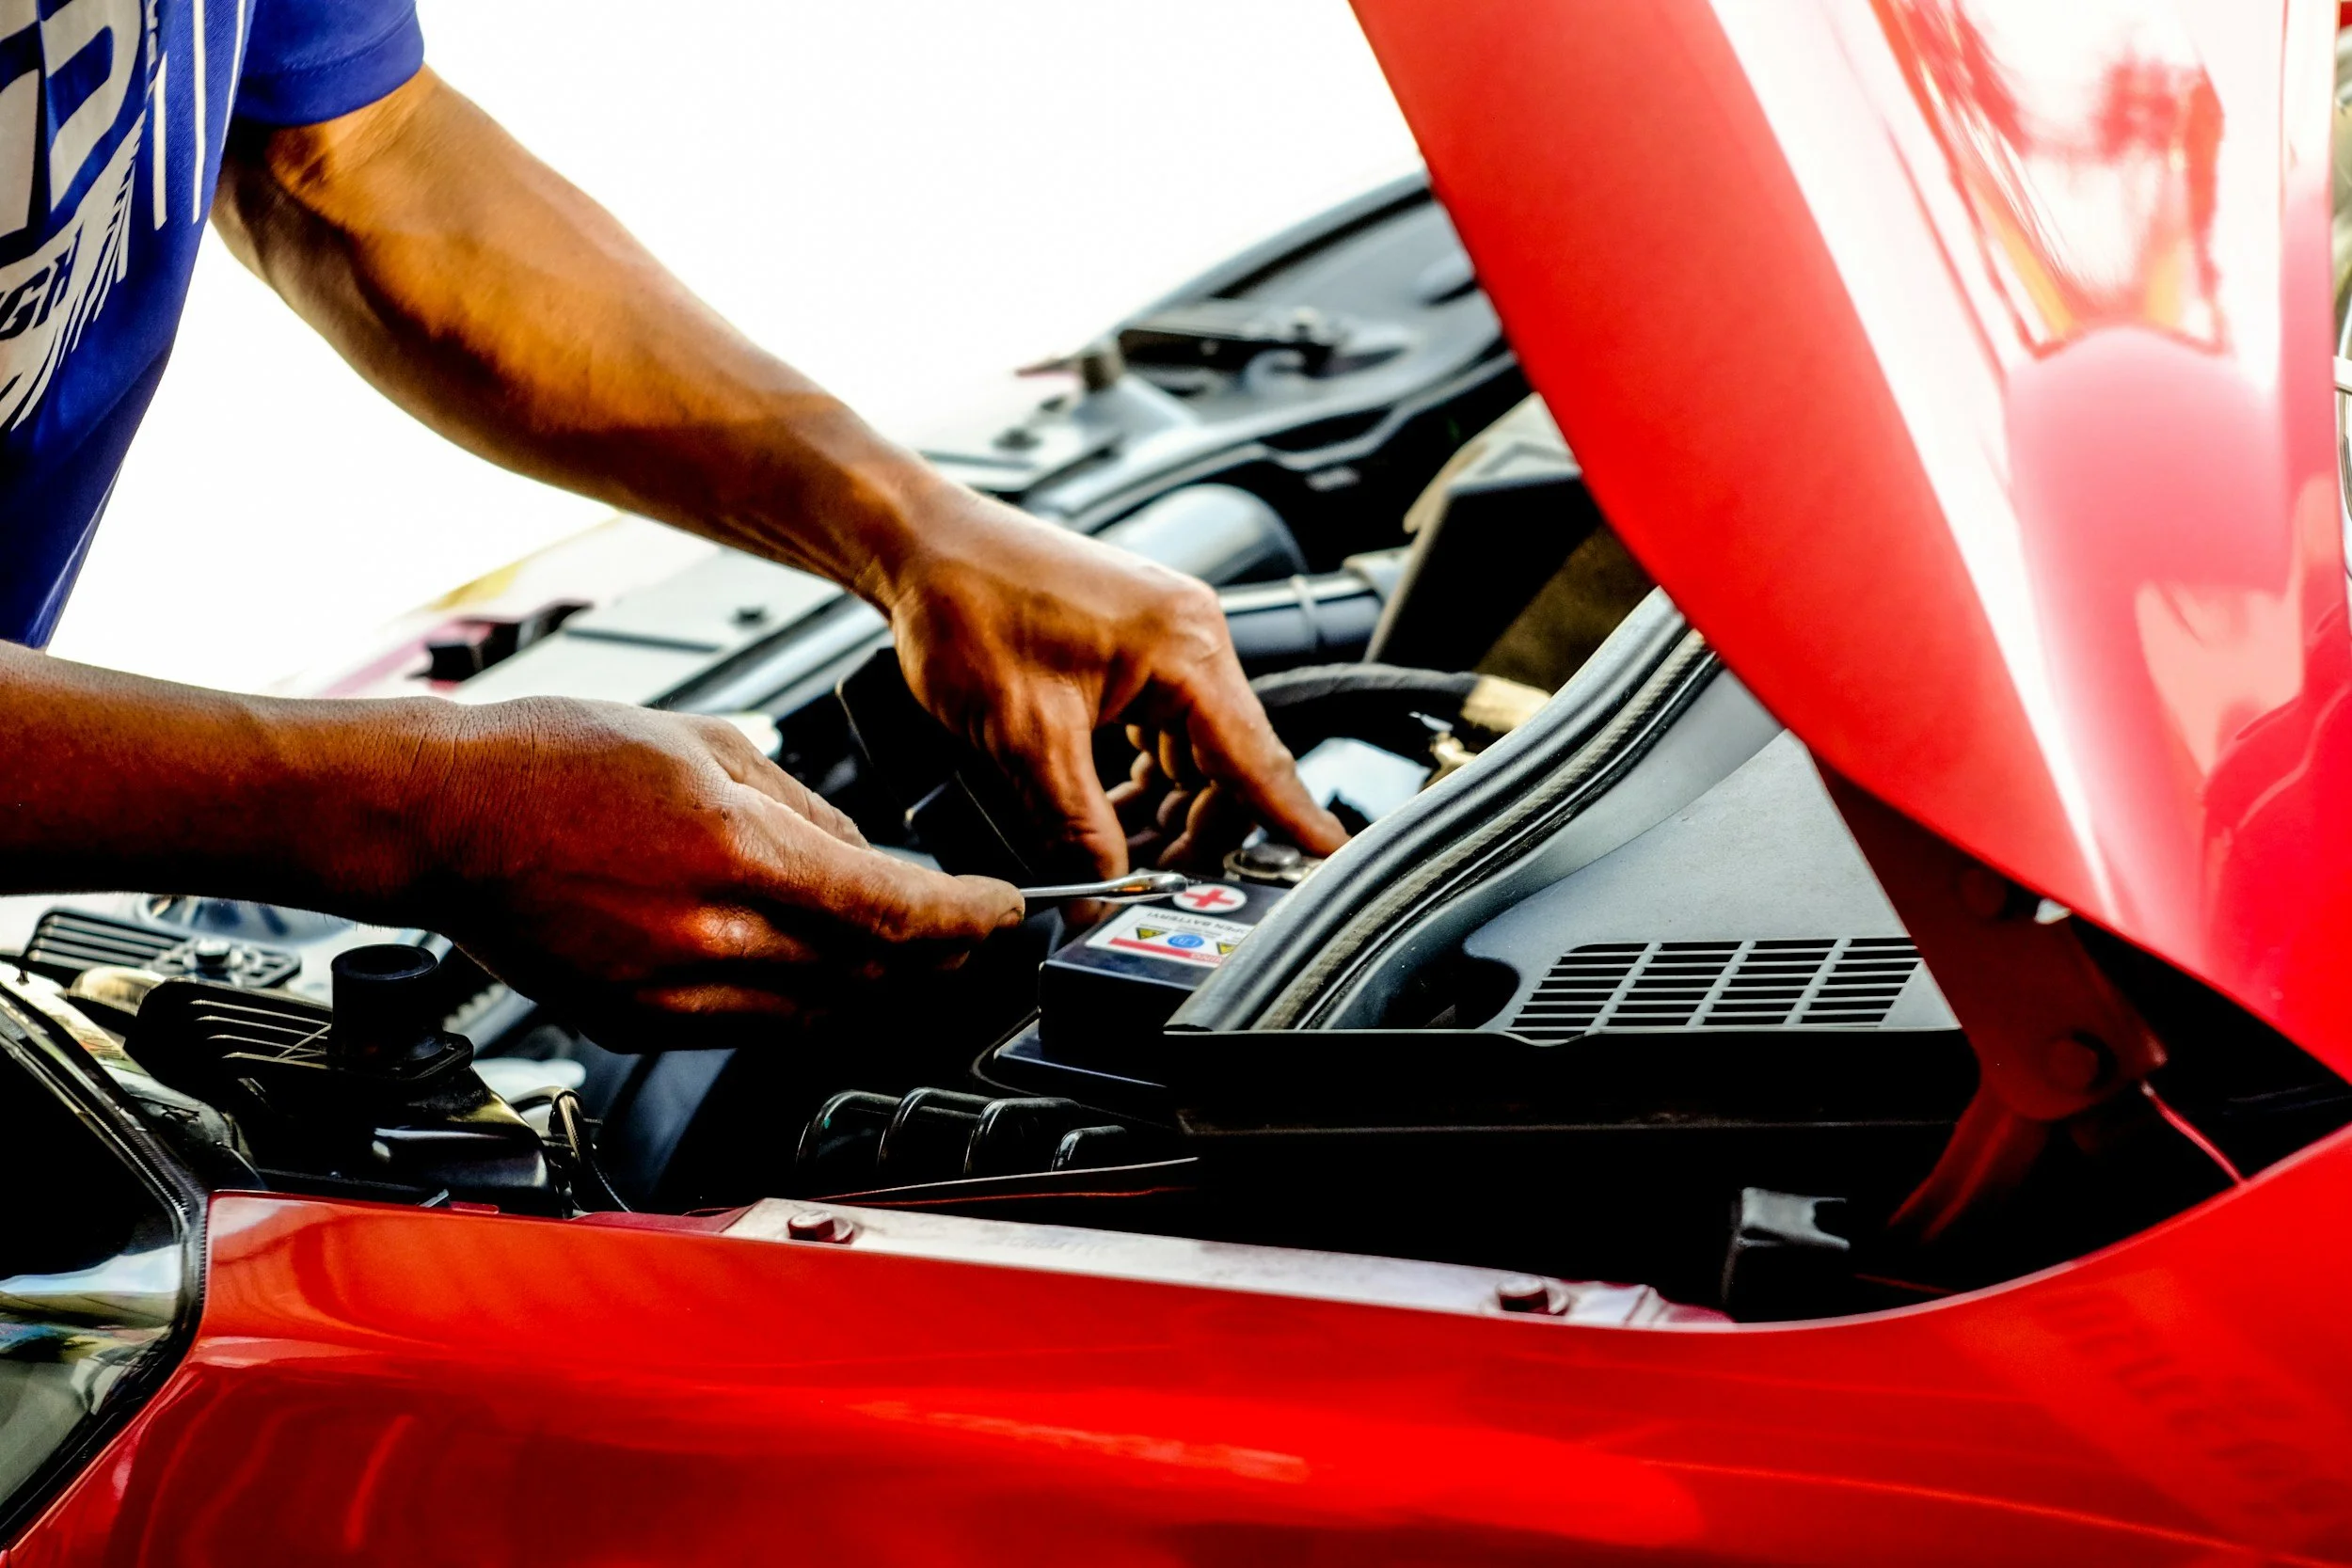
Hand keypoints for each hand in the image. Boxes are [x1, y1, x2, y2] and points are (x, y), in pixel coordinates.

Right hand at [415, 697, 1021, 1046]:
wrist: (438, 815)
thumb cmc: (554, 759)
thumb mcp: (705, 742)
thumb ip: (802, 808)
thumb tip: (871, 857)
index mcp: (732, 848)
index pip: (890, 910)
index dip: (965, 920)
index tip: (1003, 913)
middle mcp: (705, 935)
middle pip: (868, 973)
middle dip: (936, 959)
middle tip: (972, 937)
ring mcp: (666, 992)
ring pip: (817, 1012)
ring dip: (875, 988)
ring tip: (909, 957)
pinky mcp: (634, 1024)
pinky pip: (750, 1028)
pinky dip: (799, 1003)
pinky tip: (811, 970)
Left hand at [879, 486, 1347, 876]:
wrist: (920, 545)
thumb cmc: (967, 605)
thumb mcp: (1023, 737)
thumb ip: (1073, 826)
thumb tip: (1100, 897)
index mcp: (1186, 650)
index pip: (1259, 761)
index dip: (1294, 824)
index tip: (1333, 866)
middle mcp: (1191, 638)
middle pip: (1230, 768)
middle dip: (1199, 835)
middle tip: (1156, 889)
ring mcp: (1165, 640)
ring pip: (1195, 756)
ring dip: (1164, 812)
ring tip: (1117, 858)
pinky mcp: (1134, 648)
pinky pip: (1162, 732)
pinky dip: (1140, 779)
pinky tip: (1102, 811)